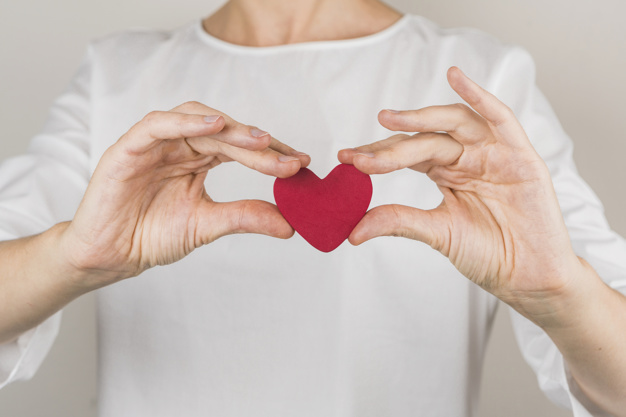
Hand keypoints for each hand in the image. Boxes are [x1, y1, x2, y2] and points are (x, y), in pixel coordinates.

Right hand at [62, 101, 308, 286]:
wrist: (111, 255)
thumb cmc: (152, 235)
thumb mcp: (208, 225)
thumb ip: (245, 217)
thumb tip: (290, 225)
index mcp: (198, 159)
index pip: (239, 147)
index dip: (270, 154)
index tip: (301, 164)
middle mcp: (180, 145)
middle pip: (224, 133)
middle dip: (258, 145)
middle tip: (288, 160)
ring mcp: (155, 144)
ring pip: (196, 121)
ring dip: (230, 129)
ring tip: (260, 141)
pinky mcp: (128, 148)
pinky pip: (157, 125)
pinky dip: (186, 122)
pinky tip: (215, 126)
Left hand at [338, 67, 583, 308]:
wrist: (529, 277)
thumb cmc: (488, 254)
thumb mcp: (437, 233)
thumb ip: (399, 222)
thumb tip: (353, 229)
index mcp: (447, 172)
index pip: (407, 154)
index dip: (378, 155)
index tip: (347, 159)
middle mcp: (467, 157)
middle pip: (426, 139)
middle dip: (392, 145)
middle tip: (361, 153)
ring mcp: (493, 152)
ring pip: (455, 122)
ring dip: (422, 116)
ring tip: (389, 119)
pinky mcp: (520, 154)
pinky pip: (500, 118)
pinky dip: (480, 96)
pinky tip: (455, 77)